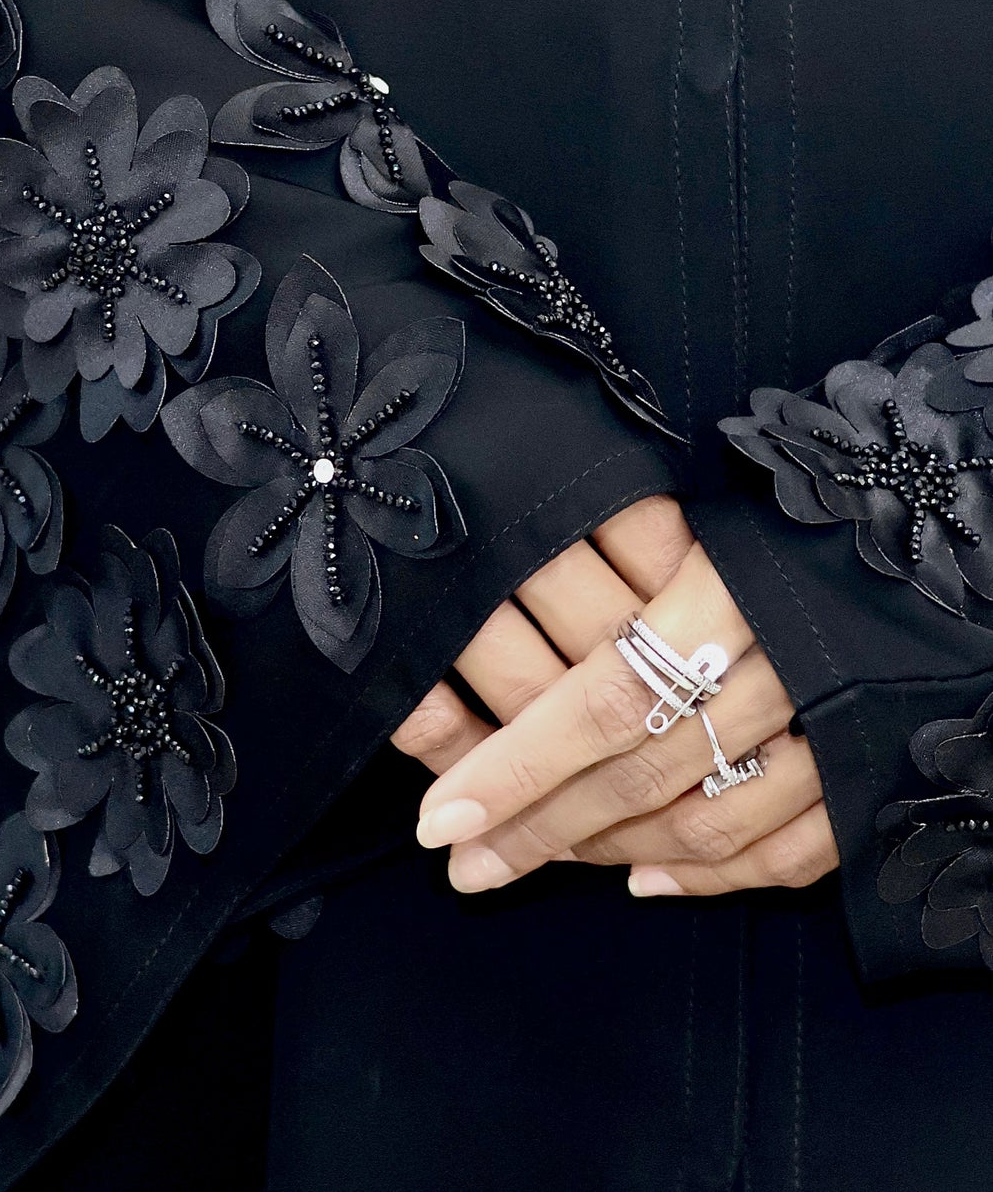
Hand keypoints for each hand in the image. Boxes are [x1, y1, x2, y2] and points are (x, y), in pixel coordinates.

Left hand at [390, 496, 838, 896]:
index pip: (596, 701)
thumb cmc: (800, 497)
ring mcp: (837, 730)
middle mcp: (781, 670)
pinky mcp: (879, 769)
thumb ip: (616, 563)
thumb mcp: (699, 512)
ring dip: (613, 853)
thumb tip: (501, 615)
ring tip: (532, 861)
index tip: (437, 816)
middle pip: (639, 775)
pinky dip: (717, 872)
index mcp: (726, 594)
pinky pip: (794, 849)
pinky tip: (650, 881)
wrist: (950, 513)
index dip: (513, 767)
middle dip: (538, 829)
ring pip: (707, 821)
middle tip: (462, 864)